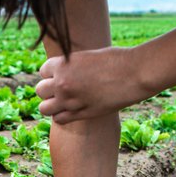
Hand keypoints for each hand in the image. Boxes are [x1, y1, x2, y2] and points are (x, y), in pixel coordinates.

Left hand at [36, 46, 152, 123]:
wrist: (135, 73)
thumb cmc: (115, 60)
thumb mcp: (87, 56)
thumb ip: (70, 66)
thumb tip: (60, 73)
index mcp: (63, 64)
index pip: (43, 71)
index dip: (52, 73)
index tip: (63, 74)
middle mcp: (62, 83)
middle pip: (40, 91)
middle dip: (49, 90)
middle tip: (62, 89)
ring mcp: (71, 100)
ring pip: (45, 108)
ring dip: (52, 105)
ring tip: (64, 101)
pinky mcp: (81, 114)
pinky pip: (59, 119)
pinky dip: (62, 116)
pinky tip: (72, 110)